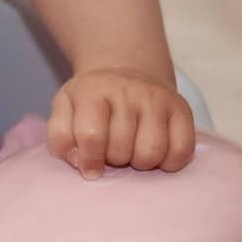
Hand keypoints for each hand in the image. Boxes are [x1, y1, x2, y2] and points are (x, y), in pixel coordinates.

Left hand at [46, 66, 194, 179]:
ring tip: (133, 151)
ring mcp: (157, 98)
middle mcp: (128, 89)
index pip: (91, 136)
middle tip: (112, 151)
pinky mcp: (181, 108)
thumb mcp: (65, 109)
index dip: (89, 161)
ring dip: (140, 163)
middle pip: (122, 150)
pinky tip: (157, 152)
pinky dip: (169, 161)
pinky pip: (181, 150)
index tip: (90, 168)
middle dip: (114, 160)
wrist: (126, 73)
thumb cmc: (92, 101)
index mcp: (93, 89)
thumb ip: (60, 135)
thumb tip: (77, 161)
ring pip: (152, 153)